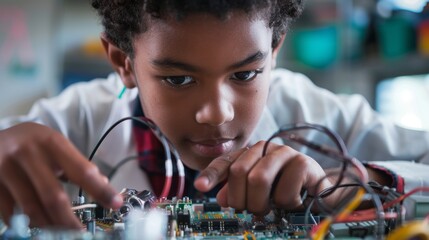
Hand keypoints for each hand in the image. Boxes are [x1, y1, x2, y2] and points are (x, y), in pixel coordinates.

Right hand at [0, 122, 122, 227]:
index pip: (82, 170)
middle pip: (54, 197)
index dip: (101, 189)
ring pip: (32, 209)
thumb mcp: (54, 146)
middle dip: (69, 221)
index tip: (115, 204)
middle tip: (80, 232)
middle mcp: (27, 153)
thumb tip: (103, 185)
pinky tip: (35, 225)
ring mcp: (4, 169)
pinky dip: (26, 223)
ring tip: (60, 233)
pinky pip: (10, 213)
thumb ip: (75, 164)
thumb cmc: (30, 145)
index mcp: (51, 141)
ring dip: (49, 226)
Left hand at [194, 141, 332, 214]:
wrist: (321, 190)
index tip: (200, 186)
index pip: (226, 162)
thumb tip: (220, 198)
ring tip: (271, 207)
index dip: (211, 174)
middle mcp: (265, 149)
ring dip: (261, 202)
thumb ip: (237, 193)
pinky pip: (283, 190)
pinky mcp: (303, 163)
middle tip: (251, 210)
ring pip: (258, 179)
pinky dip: (285, 204)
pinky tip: (292, 201)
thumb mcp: (258, 194)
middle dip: (241, 198)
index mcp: (251, 154)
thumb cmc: (287, 190)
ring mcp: (284, 153)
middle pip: (239, 172)